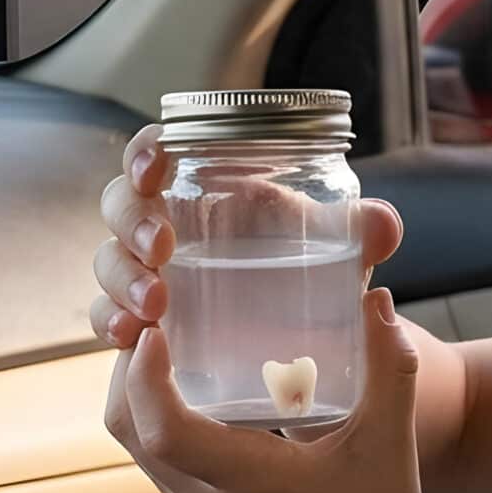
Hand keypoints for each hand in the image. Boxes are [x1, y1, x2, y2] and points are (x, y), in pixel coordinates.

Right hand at [89, 123, 403, 349]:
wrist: (304, 341)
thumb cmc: (308, 271)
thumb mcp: (338, 253)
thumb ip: (362, 234)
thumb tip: (382, 226)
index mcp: (205, 186)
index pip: (159, 153)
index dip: (145, 151)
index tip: (156, 166)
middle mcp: (165, 222)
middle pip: (120, 204)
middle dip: (131, 221)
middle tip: (161, 246)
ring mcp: (147, 272)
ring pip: (109, 262)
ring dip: (122, 278)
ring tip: (155, 306)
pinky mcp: (142, 321)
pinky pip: (108, 315)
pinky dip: (112, 322)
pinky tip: (130, 337)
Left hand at [106, 285, 427, 492]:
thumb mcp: (390, 447)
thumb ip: (390, 371)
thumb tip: (377, 300)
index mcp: (244, 484)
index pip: (163, 431)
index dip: (146, 375)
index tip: (156, 329)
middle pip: (126, 429)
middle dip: (128, 368)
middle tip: (157, 318)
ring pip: (134, 445)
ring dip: (138, 392)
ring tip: (171, 342)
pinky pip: (156, 460)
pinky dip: (158, 418)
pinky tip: (197, 390)